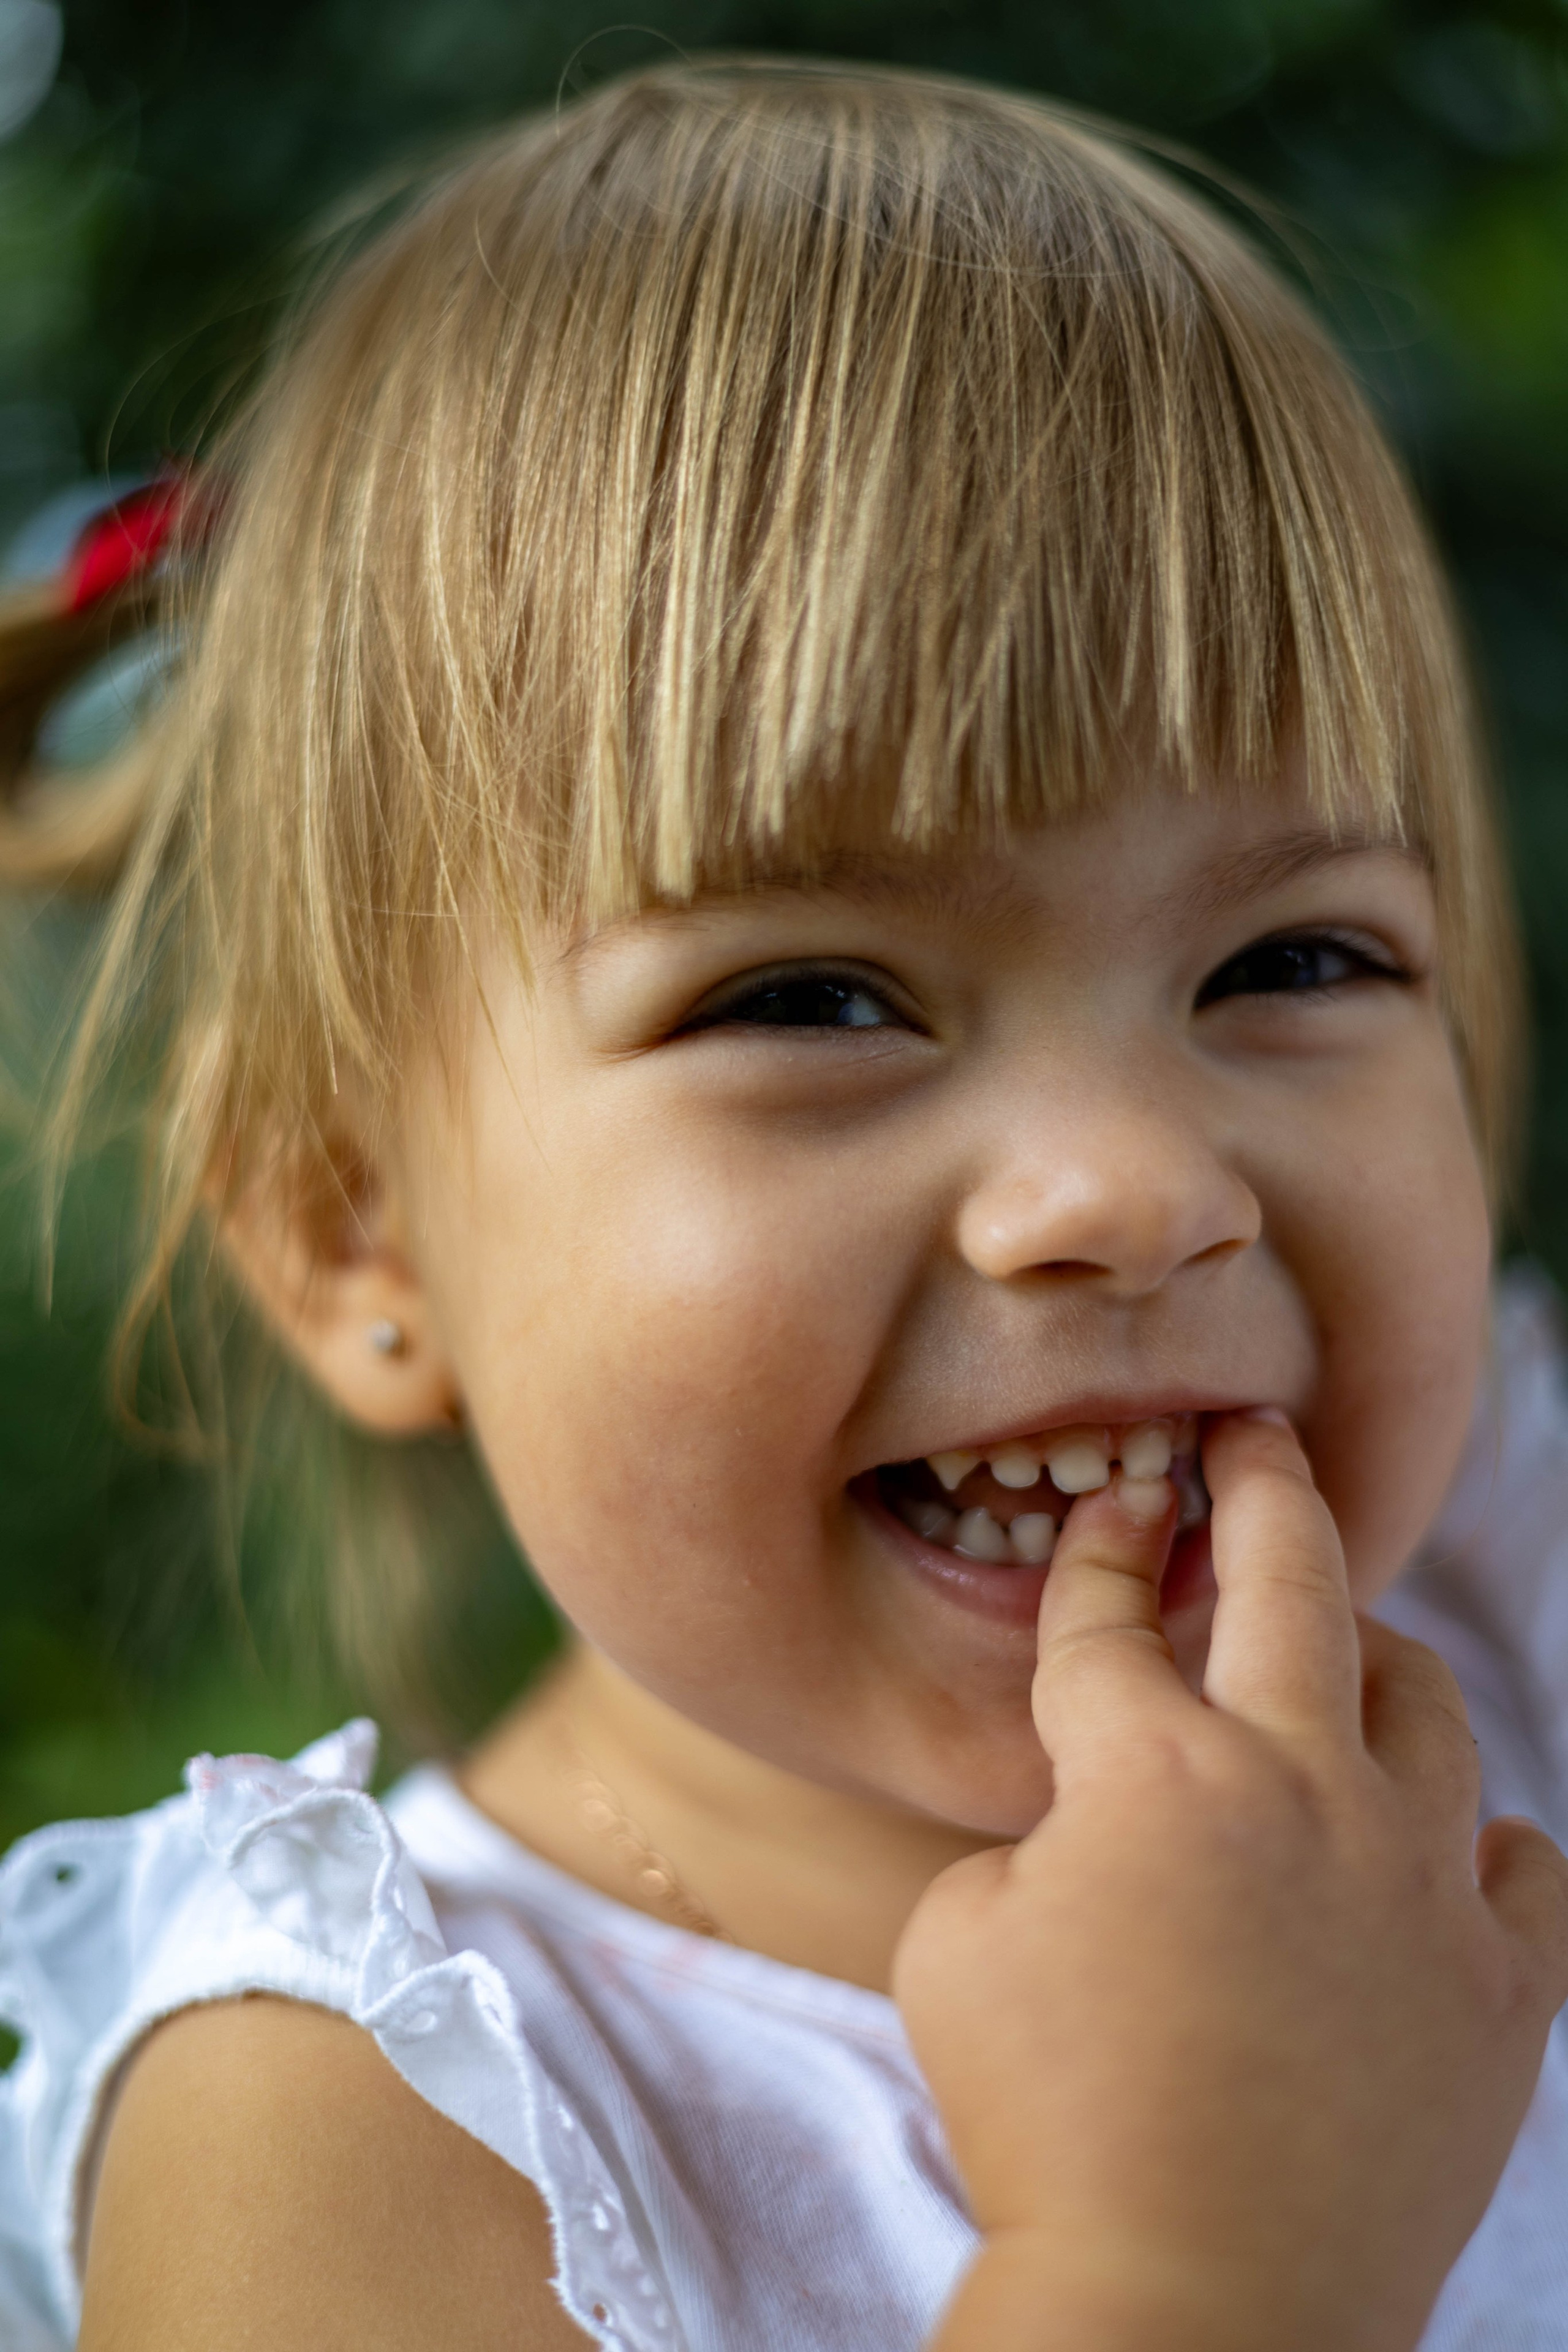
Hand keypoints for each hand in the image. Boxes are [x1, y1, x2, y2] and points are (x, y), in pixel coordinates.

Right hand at [894, 1411, 1567, 2351]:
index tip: (1120, 1498)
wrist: (1191, 2308)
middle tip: (1255, 1439)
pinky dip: (1472, 1844)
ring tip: (1347, 1657)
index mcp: (1153, 1772)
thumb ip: (1029, 1837)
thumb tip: (1092, 1819)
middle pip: (1296, 1582)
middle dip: (1265, 1487)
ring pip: (1425, 1703)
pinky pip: (1519, 1864)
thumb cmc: (1041, 2121)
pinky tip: (1435, 1851)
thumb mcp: (958, 1939)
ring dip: (1375, 1661)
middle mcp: (1303, 1793)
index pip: (1114, 1616)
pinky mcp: (1499, 1986)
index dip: (1104, 1547)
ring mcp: (1418, 1884)